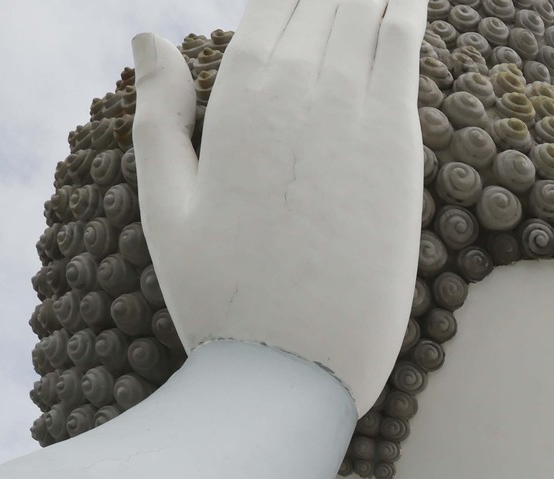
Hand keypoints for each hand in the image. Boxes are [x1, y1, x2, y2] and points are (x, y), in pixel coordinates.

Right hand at [133, 0, 423, 413]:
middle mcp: (293, 88)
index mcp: (234, 94)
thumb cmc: (221, 297)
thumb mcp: (168, 203)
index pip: (273, 2)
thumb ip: (161, 113)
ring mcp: (350, 113)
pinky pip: (402, 49)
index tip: (305, 0)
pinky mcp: (397, 147)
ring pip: (364, 10)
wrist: (290, 366)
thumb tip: (148, 35)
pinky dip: (405, 10)